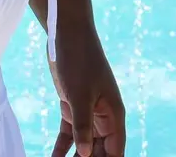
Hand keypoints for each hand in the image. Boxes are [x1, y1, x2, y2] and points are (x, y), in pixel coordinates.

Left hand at [48, 18, 125, 155]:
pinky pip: (69, 134)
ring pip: (84, 145)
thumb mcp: (79, 94)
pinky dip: (61, 148)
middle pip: (100, 151)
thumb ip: (82, 126)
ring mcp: (88, 112)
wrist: (67, 32)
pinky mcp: (72, 106)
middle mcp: (104, 117)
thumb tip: (86, 154)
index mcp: (113, 115)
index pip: (115, 152)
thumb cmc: (79, 59)